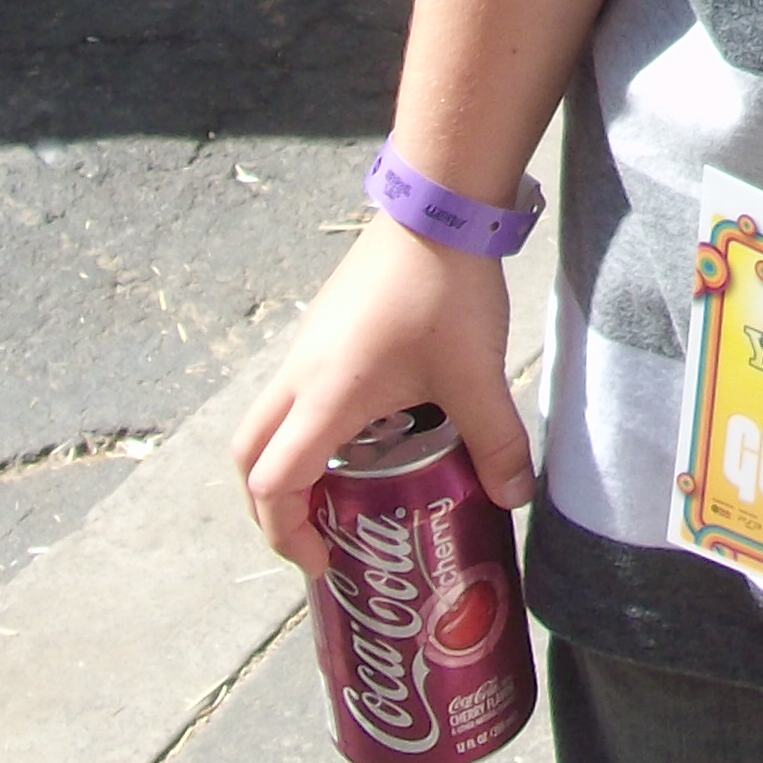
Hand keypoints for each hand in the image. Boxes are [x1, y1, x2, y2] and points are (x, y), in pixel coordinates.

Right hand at [232, 215, 532, 578]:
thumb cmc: (447, 289)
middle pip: (248, 456)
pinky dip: (307, 425)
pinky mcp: (323, 326)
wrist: (437, 204)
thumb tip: (514, 498)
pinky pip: (294, 390)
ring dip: (288, 461)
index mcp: (324, 397)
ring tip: (345, 488)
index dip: (285, 533)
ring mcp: (306, 346)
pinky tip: (368, 428)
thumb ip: (496, 441)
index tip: (323, 558)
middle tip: (318, 532)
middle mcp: (299, 375)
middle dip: (270, 506)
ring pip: (268, 420)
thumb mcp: (476, 374)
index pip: (271, 483)